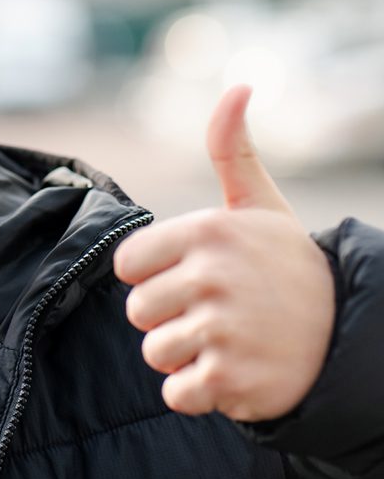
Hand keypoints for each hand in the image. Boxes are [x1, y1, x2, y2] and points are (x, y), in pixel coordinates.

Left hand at [112, 85, 335, 421]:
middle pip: (137, 312)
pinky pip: (176, 393)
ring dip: (185, 356)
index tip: (190, 275)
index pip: (128, 263)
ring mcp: (223, 330)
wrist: (352, 336)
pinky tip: (234, 372)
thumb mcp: (261, 205)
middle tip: (217, 313)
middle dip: (169, 318)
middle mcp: (212, 277)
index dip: (152, 275)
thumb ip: (232, 149)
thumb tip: (239, 85)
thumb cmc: (288, 267)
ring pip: (155, 352)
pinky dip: (199, 393)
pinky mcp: (231, 380)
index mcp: (207, 231)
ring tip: (229, 341)